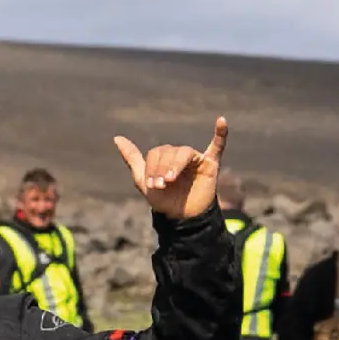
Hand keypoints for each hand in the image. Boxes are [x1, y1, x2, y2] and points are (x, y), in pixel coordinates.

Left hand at [112, 117, 228, 219]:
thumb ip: (132, 158)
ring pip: (184, 152)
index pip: (156, 153)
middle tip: (162, 185)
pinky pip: (218, 146)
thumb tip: (117, 137)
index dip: (152, 167)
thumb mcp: (143, 181)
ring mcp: (195, 158)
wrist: (183, 218)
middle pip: (169, 151)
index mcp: (164, 157)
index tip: (152, 186)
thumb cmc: (163, 200)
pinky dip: (221, 133)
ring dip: (176, 164)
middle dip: (162, 168)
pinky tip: (222, 121)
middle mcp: (179, 155)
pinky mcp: (210, 164)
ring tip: (171, 179)